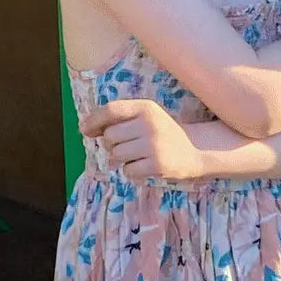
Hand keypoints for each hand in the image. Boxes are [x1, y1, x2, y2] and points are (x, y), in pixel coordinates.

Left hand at [78, 99, 204, 180]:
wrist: (196, 150)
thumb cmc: (163, 132)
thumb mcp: (146, 117)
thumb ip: (119, 119)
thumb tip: (85, 128)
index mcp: (146, 107)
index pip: (111, 110)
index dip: (93, 120)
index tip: (84, 130)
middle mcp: (149, 123)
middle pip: (109, 136)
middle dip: (111, 144)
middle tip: (125, 146)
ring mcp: (154, 145)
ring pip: (116, 155)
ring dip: (120, 159)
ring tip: (136, 156)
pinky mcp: (158, 164)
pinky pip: (127, 171)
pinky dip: (131, 172)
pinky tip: (144, 166)